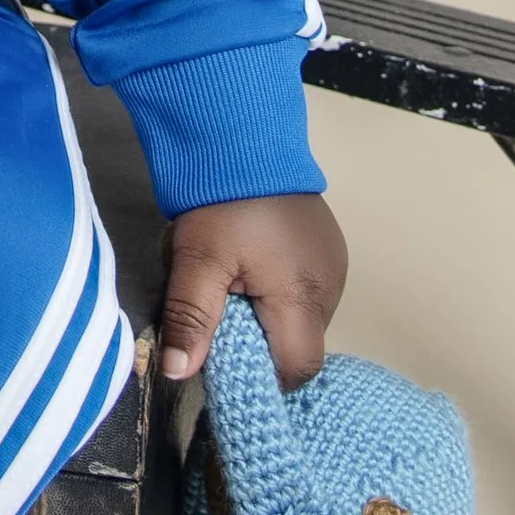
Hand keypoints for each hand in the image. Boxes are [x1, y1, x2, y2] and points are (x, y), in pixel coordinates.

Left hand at [157, 191, 347, 391]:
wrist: (245, 139)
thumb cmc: (223, 204)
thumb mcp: (196, 262)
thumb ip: (190, 320)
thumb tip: (179, 374)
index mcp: (303, 297)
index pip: (295, 368)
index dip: (261, 375)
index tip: (227, 359)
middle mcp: (330, 288)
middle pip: (299, 345)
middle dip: (260, 343)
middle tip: (223, 312)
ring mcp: (335, 267)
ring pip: (302, 319)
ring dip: (271, 316)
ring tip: (236, 283)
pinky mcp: (329, 250)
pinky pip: (307, 291)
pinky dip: (281, 293)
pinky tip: (254, 267)